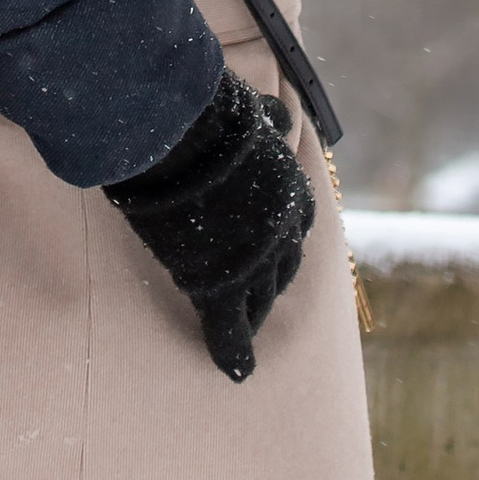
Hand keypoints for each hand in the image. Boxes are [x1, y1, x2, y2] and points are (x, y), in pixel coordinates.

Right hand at [105, 70, 314, 381]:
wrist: (183, 136)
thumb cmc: (207, 113)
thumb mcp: (249, 113)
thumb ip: (263, 121)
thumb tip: (276, 109)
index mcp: (289, 189)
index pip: (296, 224)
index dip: (283, 238)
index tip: (273, 247)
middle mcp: (281, 230)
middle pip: (284, 265)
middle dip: (272, 278)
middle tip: (257, 292)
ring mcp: (254, 261)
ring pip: (260, 296)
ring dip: (254, 310)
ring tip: (245, 325)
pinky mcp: (223, 286)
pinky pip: (229, 328)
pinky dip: (232, 351)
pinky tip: (236, 370)